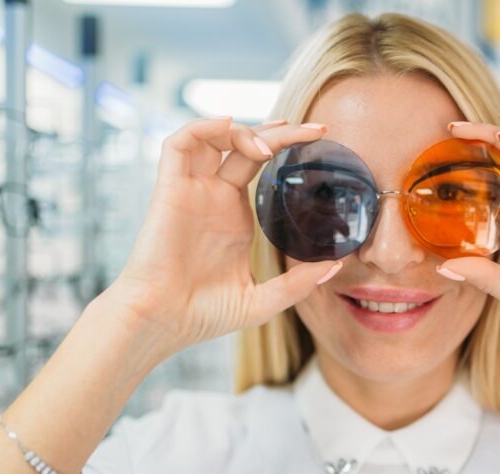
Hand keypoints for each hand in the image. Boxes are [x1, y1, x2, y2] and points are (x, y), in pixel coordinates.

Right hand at [103, 117, 341, 359]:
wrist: (163, 322)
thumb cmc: (204, 315)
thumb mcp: (262, 300)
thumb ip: (297, 283)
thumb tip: (336, 266)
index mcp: (236, 216)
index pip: (262, 165)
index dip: (289, 147)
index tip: (322, 139)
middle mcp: (214, 197)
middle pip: (246, 146)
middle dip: (280, 131)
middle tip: (316, 129)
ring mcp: (192, 191)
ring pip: (213, 136)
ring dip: (244, 129)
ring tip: (269, 144)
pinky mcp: (169, 190)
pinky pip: (179, 144)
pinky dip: (202, 126)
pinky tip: (228, 126)